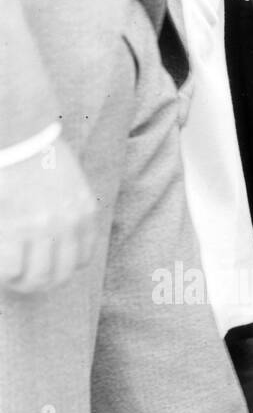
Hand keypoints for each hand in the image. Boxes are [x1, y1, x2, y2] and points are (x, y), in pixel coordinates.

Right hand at [0, 137, 96, 294]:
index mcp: (83, 212)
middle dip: (42, 284)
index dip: (63, 269)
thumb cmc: (35, 147)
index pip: (81, 259)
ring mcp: (41, 227)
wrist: (20, 128)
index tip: (47, 270)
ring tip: (11, 281)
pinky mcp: (14, 226)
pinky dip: (4, 273)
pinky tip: (0, 269)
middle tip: (25, 284)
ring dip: (23, 284)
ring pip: (37, 276)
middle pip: (60, 274)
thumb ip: (68, 204)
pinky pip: (11, 266)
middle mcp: (68, 224)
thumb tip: (54, 231)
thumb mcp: (67, 177)